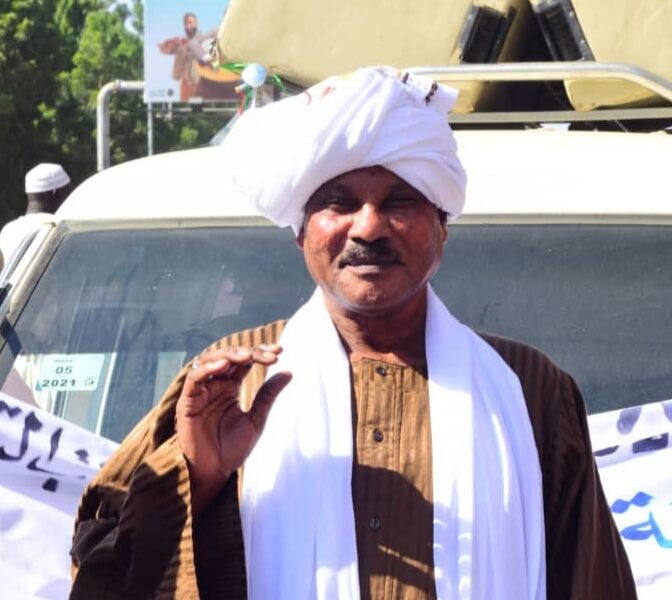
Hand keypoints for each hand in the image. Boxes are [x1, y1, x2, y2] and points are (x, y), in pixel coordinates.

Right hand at [176, 345, 290, 517]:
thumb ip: (268, 395)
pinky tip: (224, 366)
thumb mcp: (256, 419)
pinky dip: (207, 369)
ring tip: (248, 356)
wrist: (214, 474)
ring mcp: (200, 392)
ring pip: (210, 361)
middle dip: (250, 352)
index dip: (261, 352)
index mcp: (230, 387)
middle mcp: (215, 385)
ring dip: (230, 355)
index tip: (280, 351)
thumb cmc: (232, 449)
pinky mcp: (187, 402)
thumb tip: (288, 371)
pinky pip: (194, 379)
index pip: (245, 361)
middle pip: (230, 357)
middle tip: (270, 355)